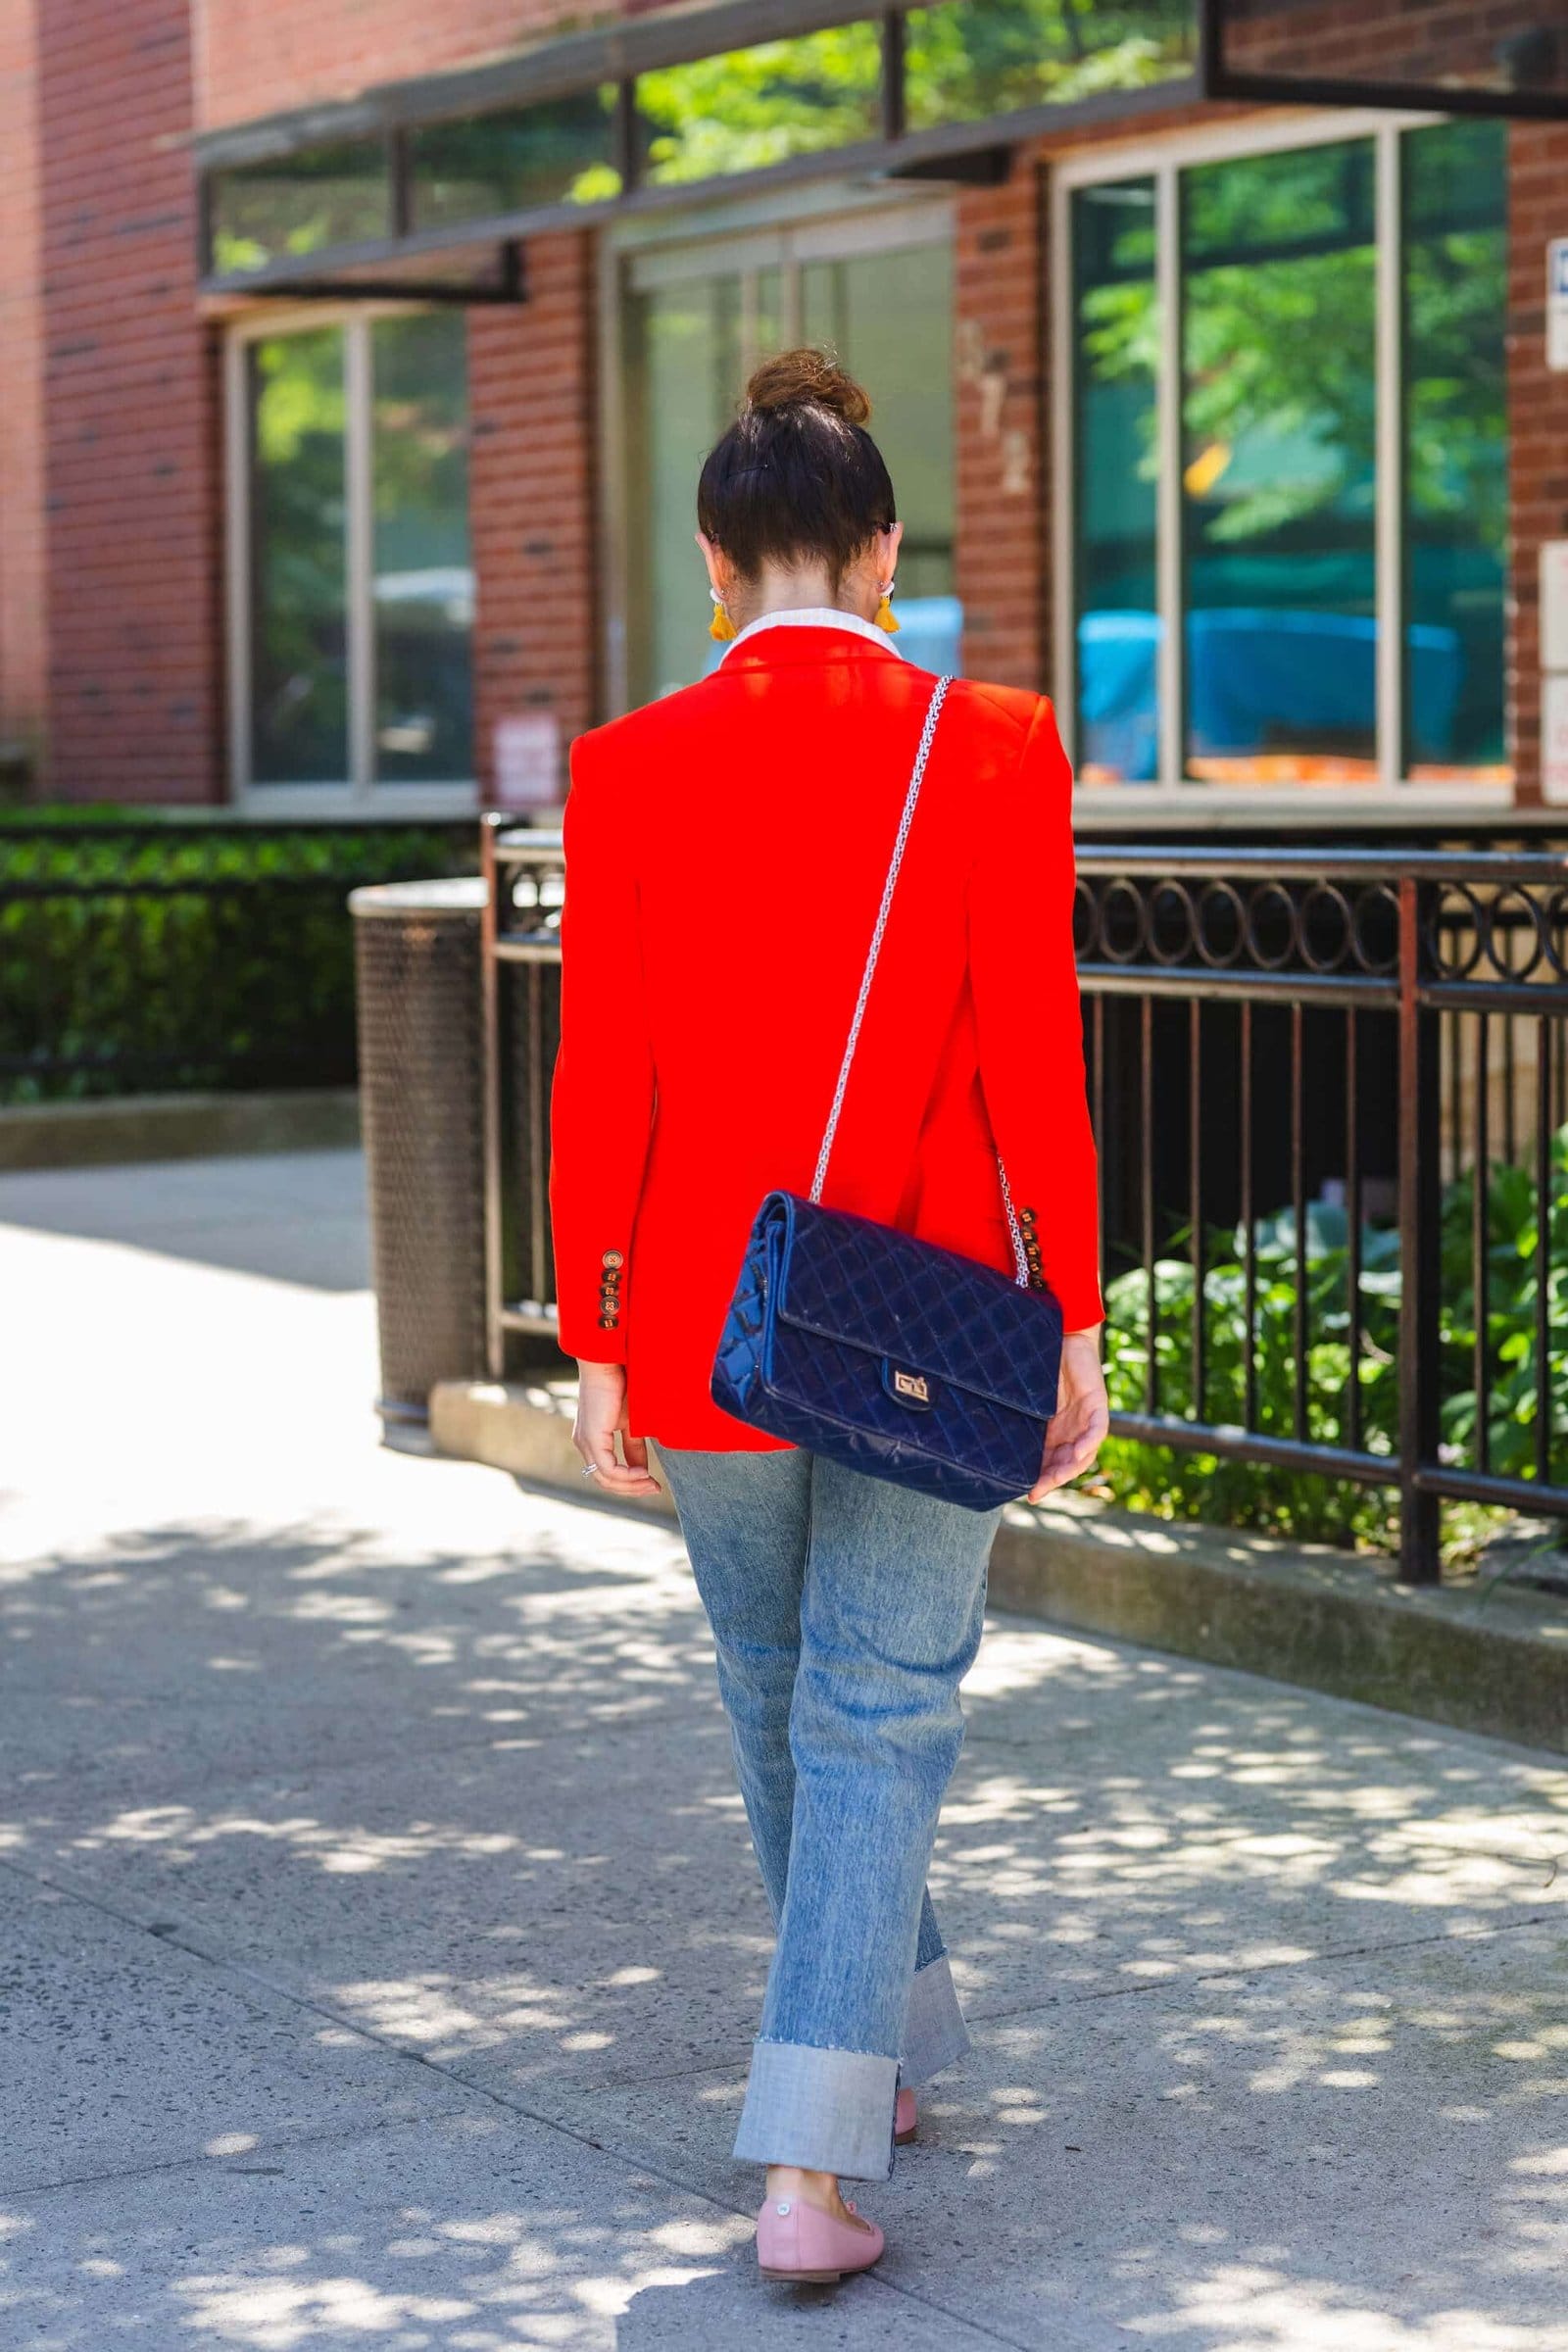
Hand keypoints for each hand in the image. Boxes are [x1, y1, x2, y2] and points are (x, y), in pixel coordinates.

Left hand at [572, 1361, 661, 1498]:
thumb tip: (643, 1469)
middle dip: (631, 1489)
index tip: (653, 1484)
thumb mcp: (632, 1423)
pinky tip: (643, 1472)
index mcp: (592, 1440)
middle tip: (654, 1488)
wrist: (612, 1361)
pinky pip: (606, 1468)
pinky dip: (626, 1475)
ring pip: (604, 1478)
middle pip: (604, 1480)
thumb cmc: (622, 1385)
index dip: (630, 1484)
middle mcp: (584, 1444)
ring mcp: (585, 1441)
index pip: (607, 1473)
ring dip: (630, 1484)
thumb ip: (634, 1447)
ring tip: (651, 1482)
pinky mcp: (591, 1437)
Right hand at [1029, 1329, 1108, 1502]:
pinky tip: (1078, 1452)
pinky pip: (1098, 1430)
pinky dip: (1089, 1443)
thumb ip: (1015, 1413)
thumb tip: (978, 1423)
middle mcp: (1072, 1430)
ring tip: (1057, 1477)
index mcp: (1055, 1432)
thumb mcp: (1025, 1396)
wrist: (1065, 1335)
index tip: (1027, 1493)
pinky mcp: (1097, 1404)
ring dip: (1071, 1467)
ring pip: (1084, 1453)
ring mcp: (1086, 1419)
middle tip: (1037, 1491)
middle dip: (1054, 1479)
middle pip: (1068, 1464)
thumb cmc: (1042, 1364)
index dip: (1042, 1480)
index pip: (1051, 1463)